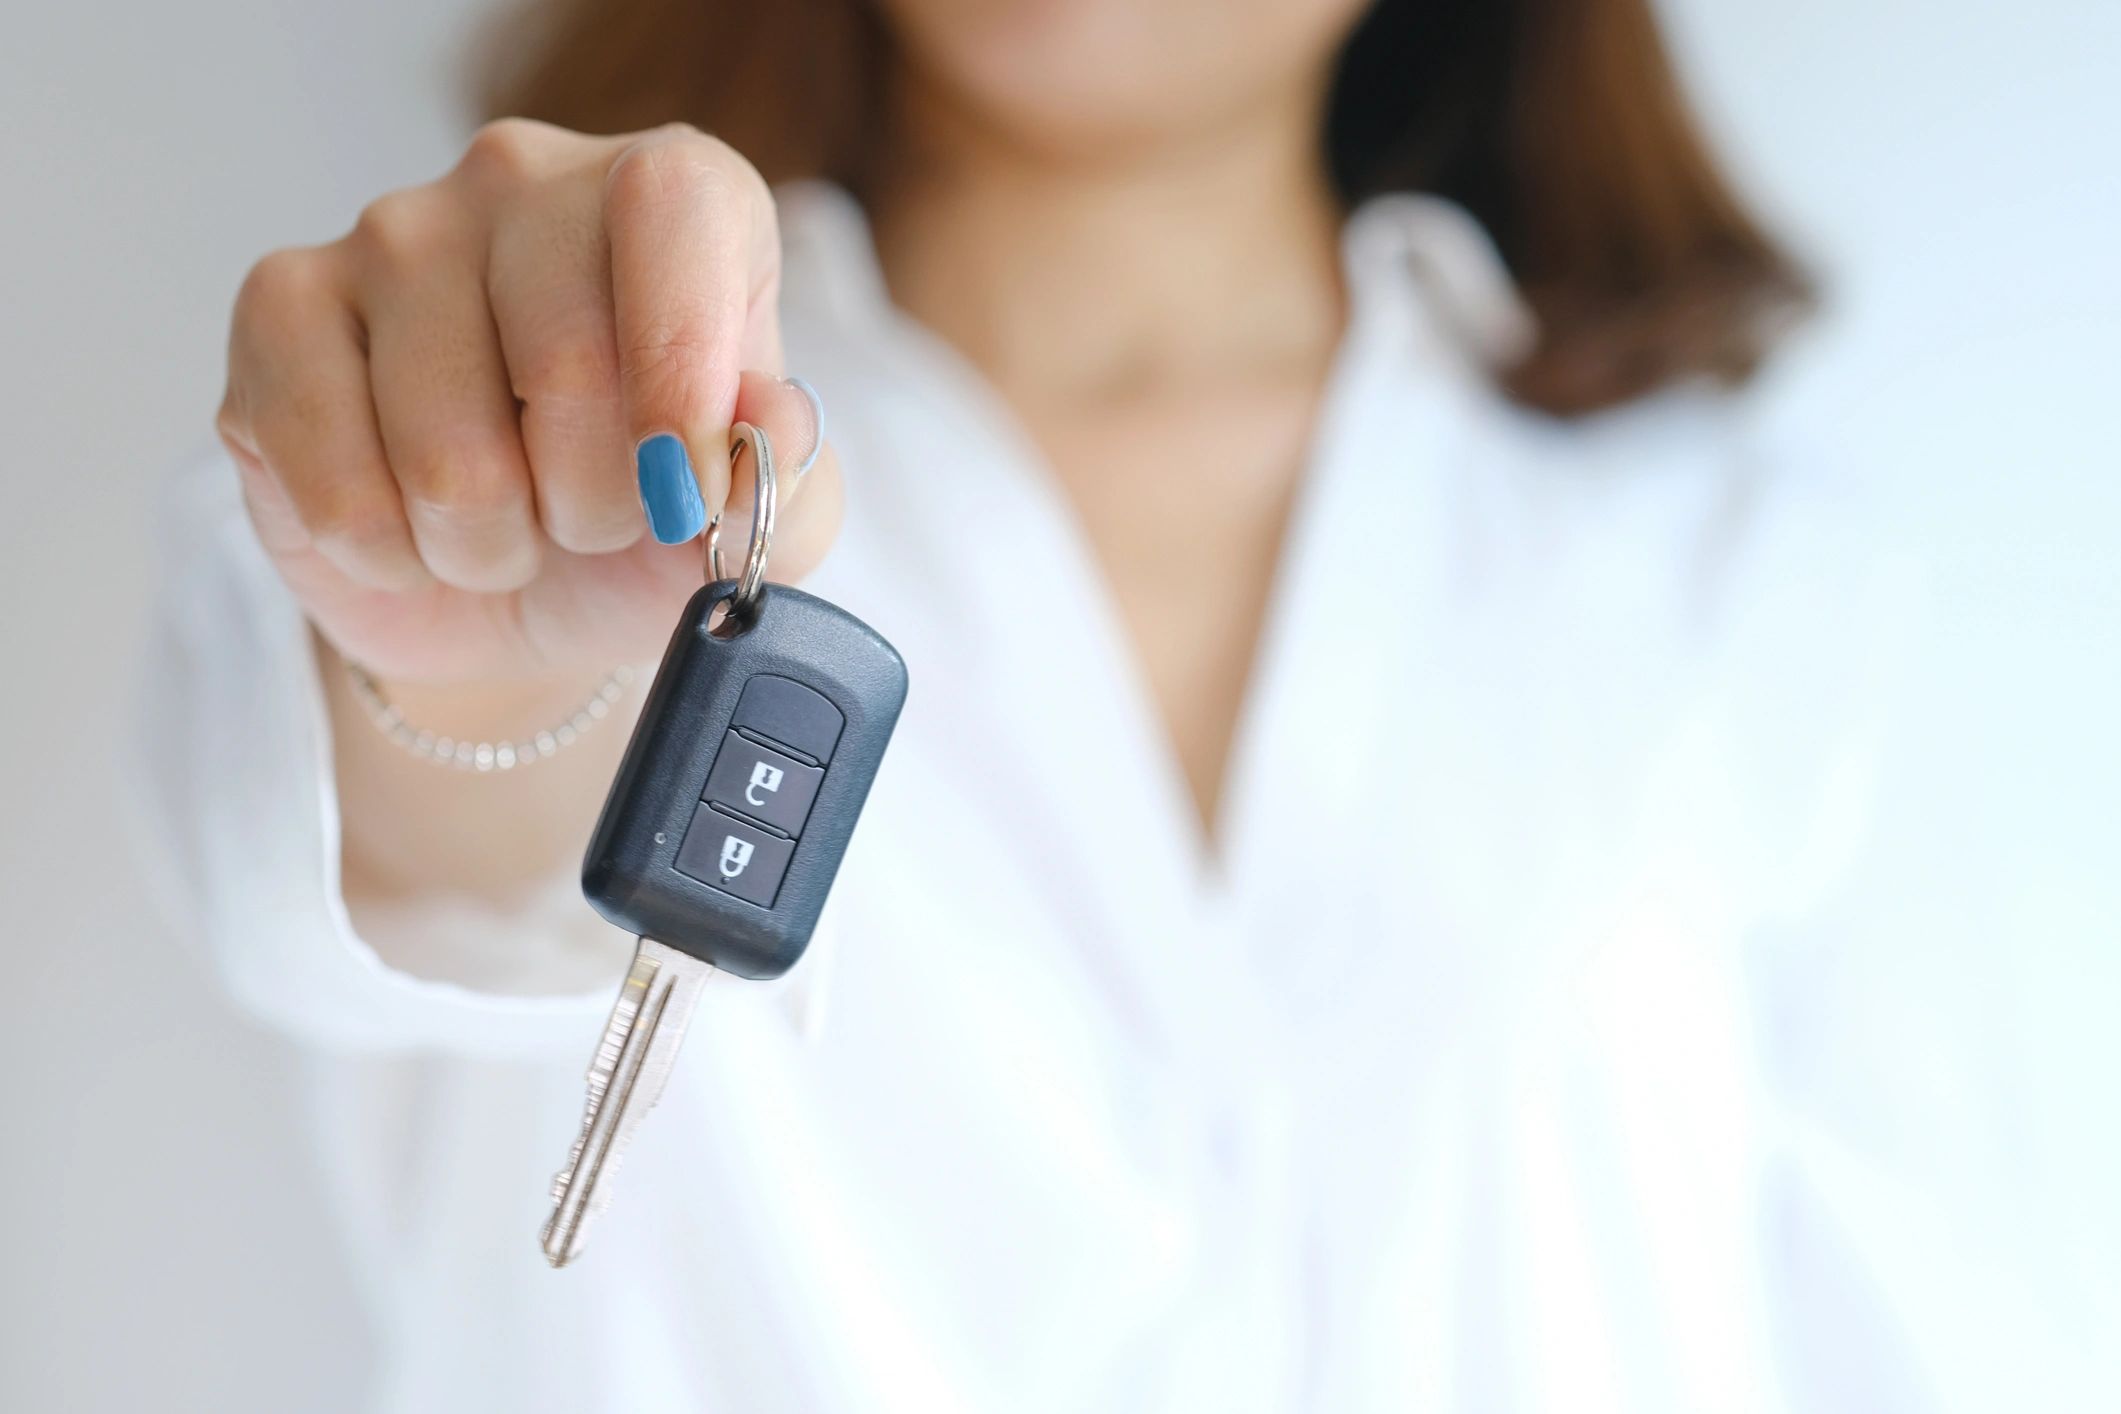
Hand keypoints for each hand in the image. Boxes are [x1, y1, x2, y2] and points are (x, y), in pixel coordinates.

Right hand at [218, 120, 841, 686]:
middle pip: (563, 361)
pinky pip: (341, 488)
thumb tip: (775, 422)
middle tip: (593, 518)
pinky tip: (415, 526)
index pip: (675, 213)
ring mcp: (388, 233)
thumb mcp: (752, 522)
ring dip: (494, 543)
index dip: (681, 370)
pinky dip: (397, 554)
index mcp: (671, 195)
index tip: (683, 491)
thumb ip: (787, 478)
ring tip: (508, 525)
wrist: (515, 594)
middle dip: (595, 504)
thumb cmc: (646, 528)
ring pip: (449, 453)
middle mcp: (524, 180)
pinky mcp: (278, 310)